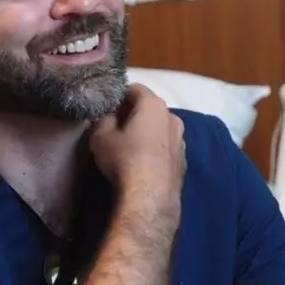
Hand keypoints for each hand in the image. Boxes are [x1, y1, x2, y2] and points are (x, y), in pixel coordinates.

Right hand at [90, 84, 185, 208]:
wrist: (151, 196)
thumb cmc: (124, 159)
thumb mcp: (101, 136)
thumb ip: (103, 118)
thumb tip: (108, 115)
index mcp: (154, 104)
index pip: (134, 88)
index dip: (118, 96)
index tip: (107, 108)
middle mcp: (173, 116)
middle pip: (150, 107)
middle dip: (133, 112)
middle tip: (115, 124)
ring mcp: (182, 138)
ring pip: (160, 126)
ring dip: (147, 130)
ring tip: (130, 144)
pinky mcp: (184, 158)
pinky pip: (166, 145)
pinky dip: (156, 147)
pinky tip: (144, 160)